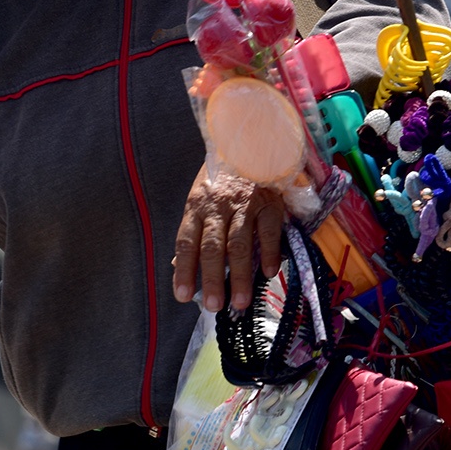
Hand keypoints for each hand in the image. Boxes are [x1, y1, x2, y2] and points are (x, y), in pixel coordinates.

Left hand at [172, 172, 284, 312]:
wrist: (249, 144)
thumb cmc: (221, 178)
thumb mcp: (200, 199)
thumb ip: (194, 232)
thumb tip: (180, 267)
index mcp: (197, 207)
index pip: (186, 242)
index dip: (184, 270)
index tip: (182, 296)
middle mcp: (218, 207)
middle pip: (212, 246)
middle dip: (212, 278)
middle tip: (214, 305)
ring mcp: (245, 205)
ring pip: (240, 243)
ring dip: (241, 275)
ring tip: (240, 301)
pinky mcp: (269, 203)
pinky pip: (269, 232)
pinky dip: (270, 253)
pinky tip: (269, 273)